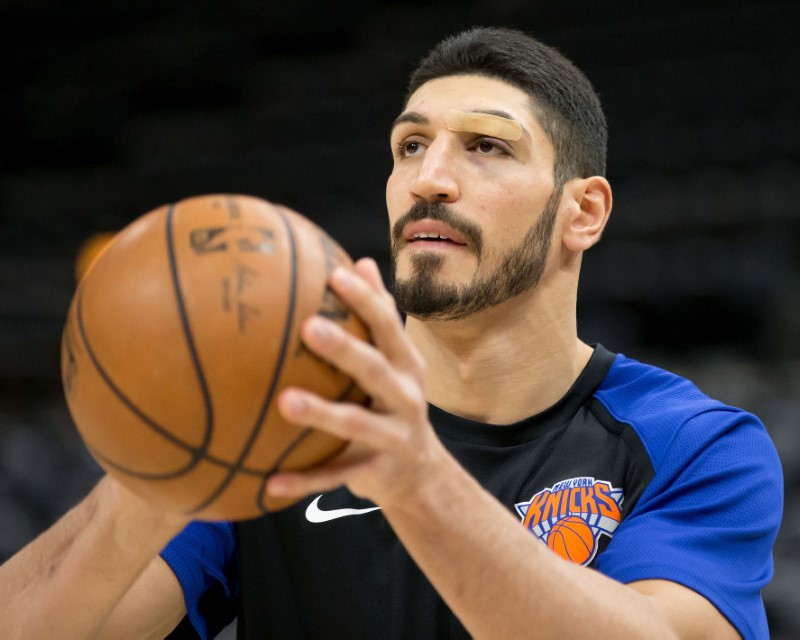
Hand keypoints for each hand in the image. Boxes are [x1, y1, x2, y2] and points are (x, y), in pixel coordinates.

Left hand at [266, 258, 445, 508]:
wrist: (420, 473)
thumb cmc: (395, 402)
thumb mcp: (396, 360)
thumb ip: (380, 316)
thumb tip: (363, 262)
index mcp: (406, 365)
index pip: (388, 327)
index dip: (365, 300)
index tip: (335, 275)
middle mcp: (405, 398)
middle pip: (375, 370)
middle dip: (345, 350)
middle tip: (308, 327)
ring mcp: (392, 437)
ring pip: (356, 425)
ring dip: (321, 414)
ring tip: (283, 401)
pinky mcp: (375, 472)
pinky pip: (336, 477)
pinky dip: (304, 481)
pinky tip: (269, 482)